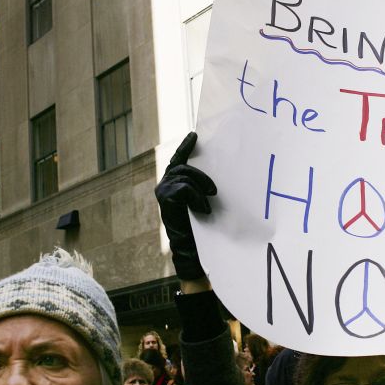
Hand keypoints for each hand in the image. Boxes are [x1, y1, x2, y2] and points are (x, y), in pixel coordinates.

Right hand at [155, 132, 216, 279]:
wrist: (193, 249)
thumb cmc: (201, 226)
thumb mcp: (204, 200)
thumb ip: (203, 185)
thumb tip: (222, 167)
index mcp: (174, 183)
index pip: (179, 159)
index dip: (185, 146)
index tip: (195, 135)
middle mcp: (165, 185)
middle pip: (182, 166)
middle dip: (200, 175)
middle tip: (214, 190)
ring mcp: (163, 192)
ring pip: (184, 175)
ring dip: (200, 187)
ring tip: (209, 202)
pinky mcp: (165, 200)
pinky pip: (184, 188)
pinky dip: (196, 197)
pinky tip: (203, 210)